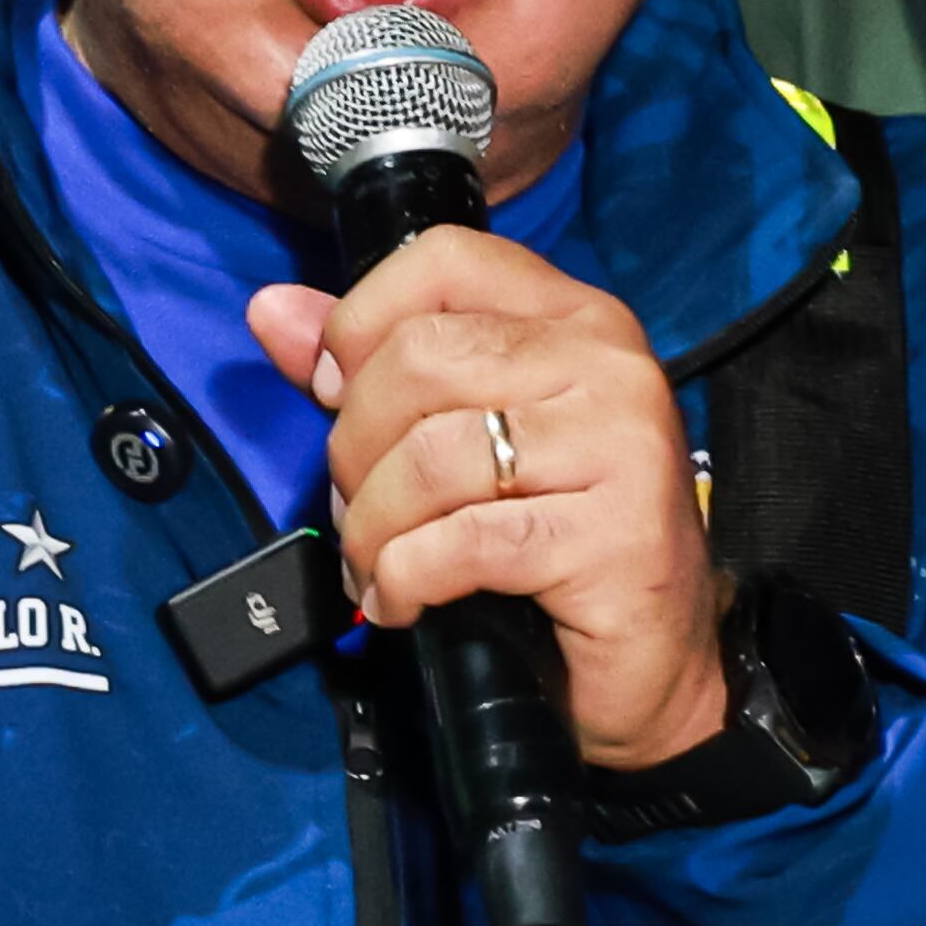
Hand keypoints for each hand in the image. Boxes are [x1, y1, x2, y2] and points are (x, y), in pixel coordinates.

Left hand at [249, 231, 726, 771]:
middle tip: (359, 510)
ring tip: (374, 565)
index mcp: (576, 317)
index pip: (445, 259)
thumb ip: (370, 369)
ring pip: (430, 455)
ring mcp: (621, 444)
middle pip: (419, 358)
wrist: (654, 666)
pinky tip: (402, 603)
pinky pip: (460, 542)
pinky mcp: (616, 535)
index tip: (335, 394)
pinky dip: (405, 579)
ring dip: (372, 526)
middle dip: (355, 447)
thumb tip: (272, 311)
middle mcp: (608, 364)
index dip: (361, 322)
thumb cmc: (557, 540)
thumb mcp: (466, 436)